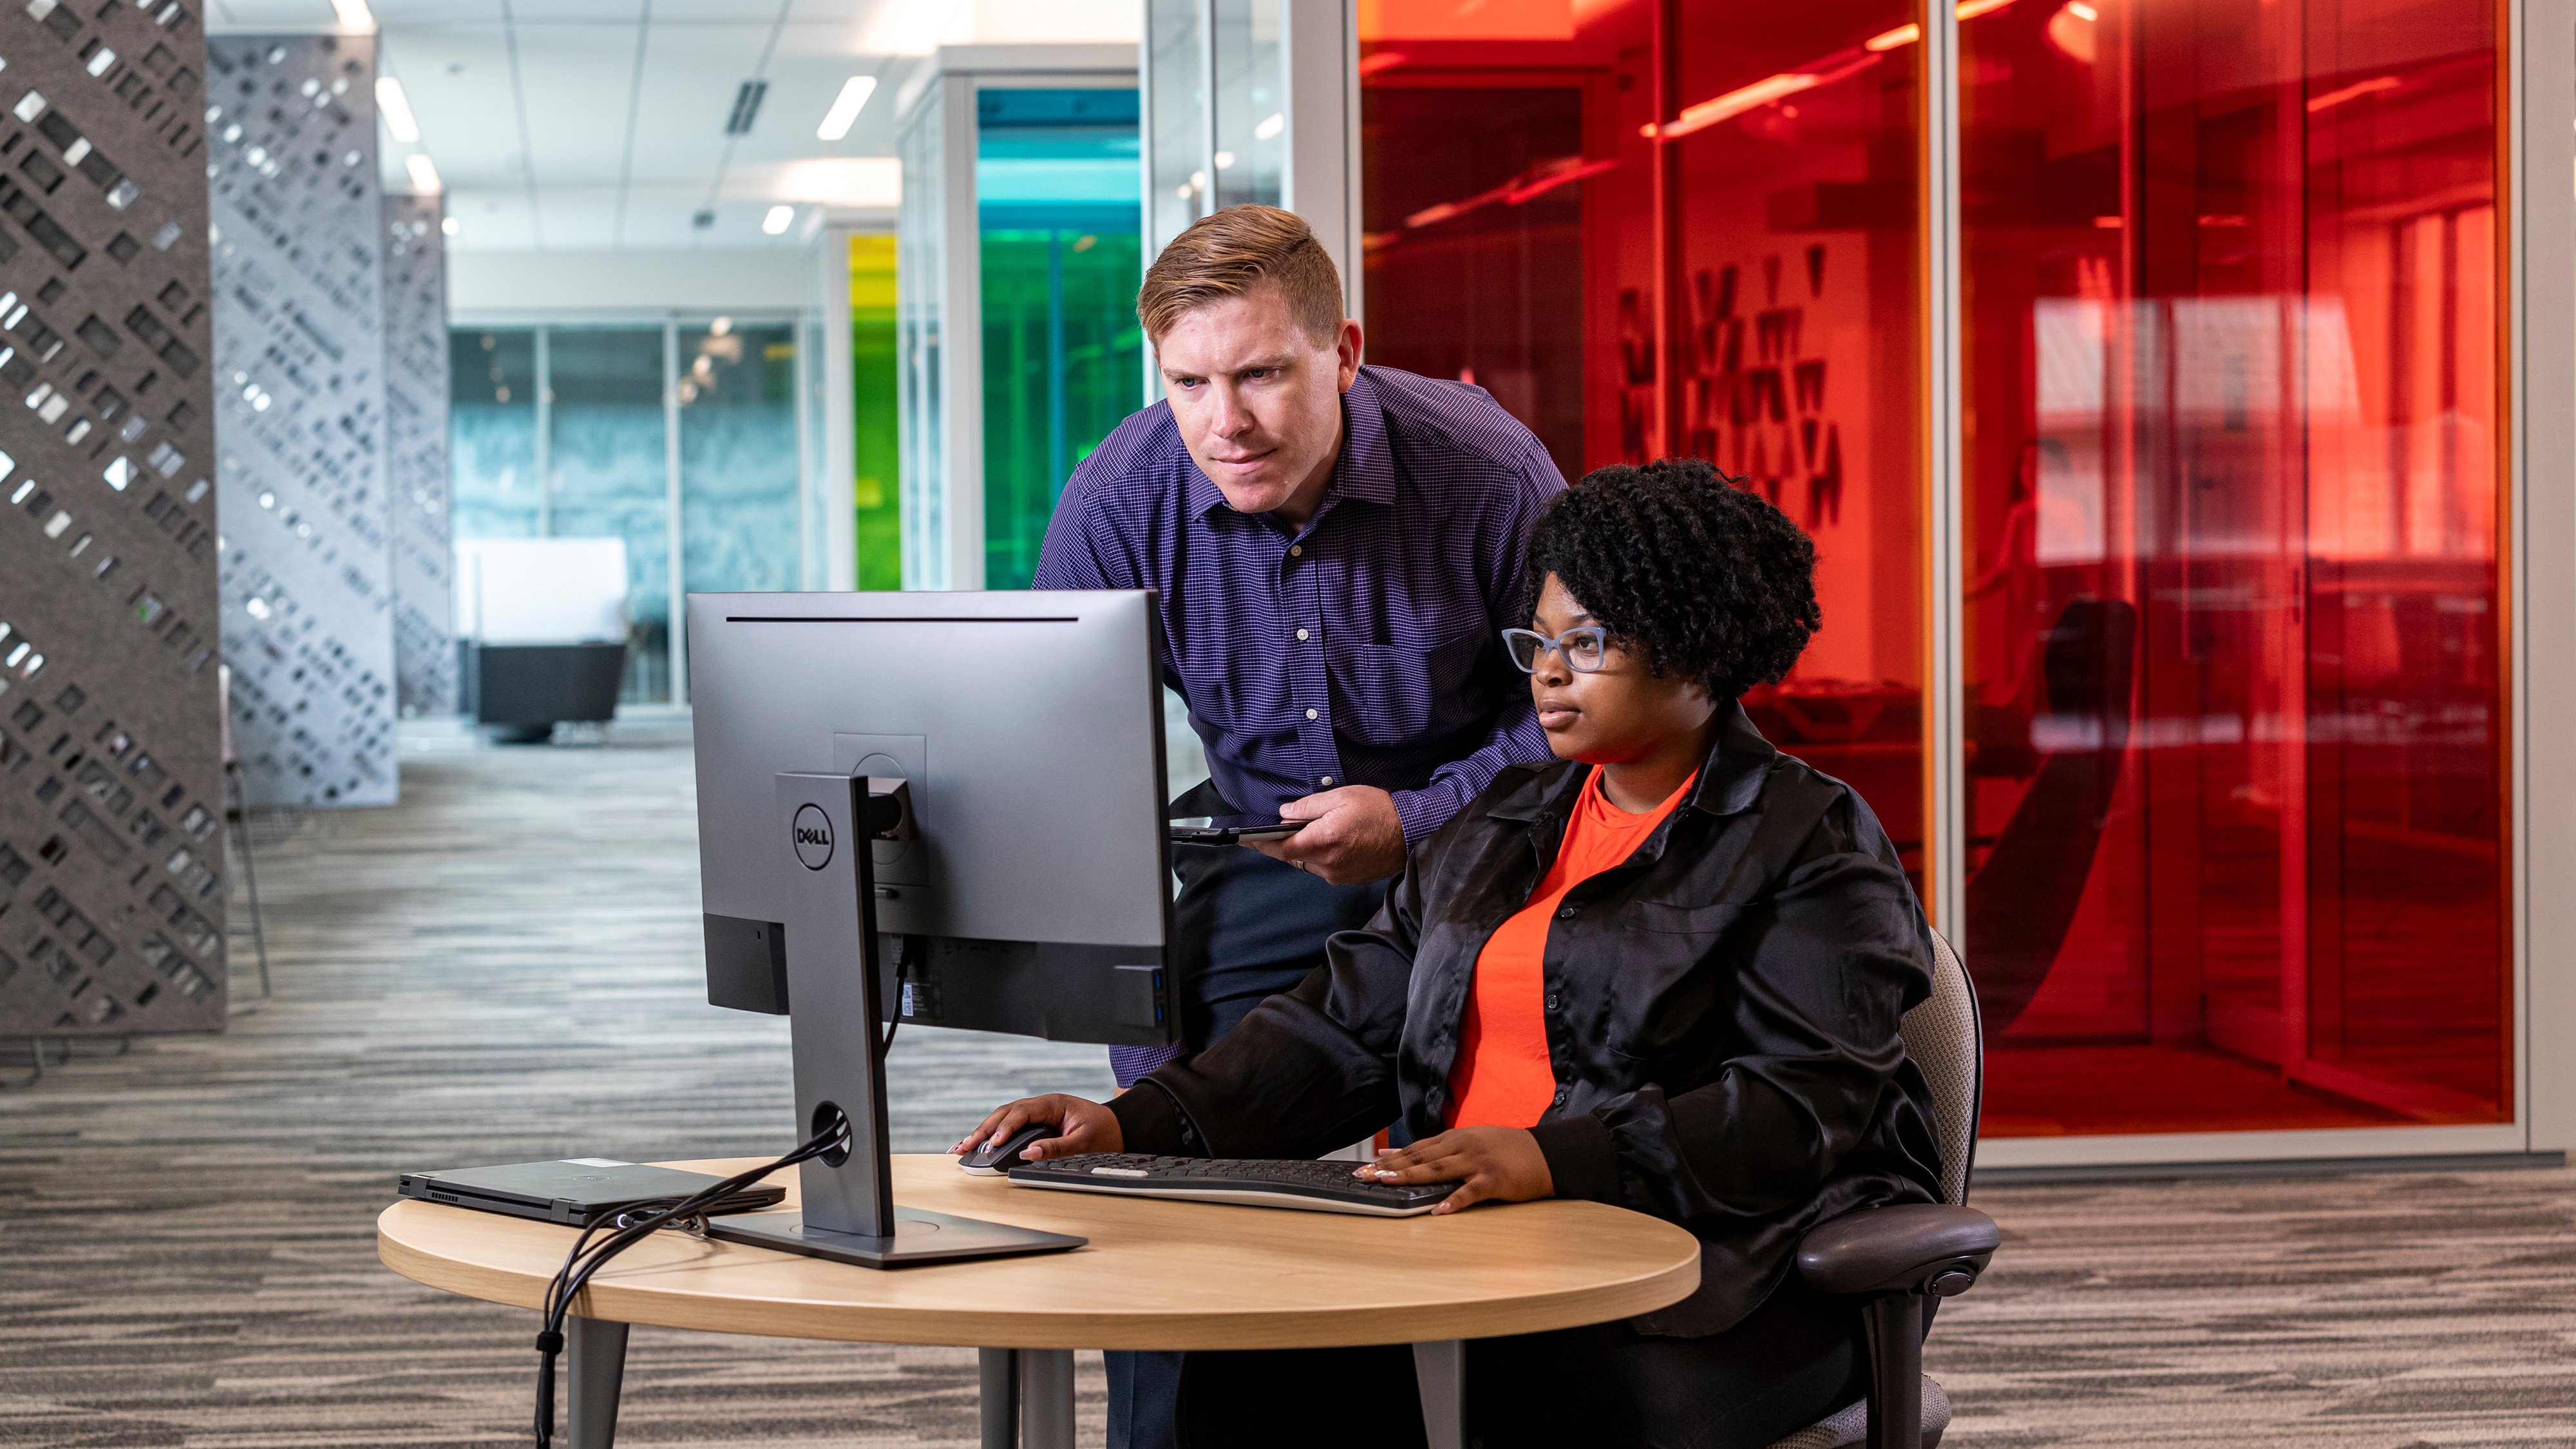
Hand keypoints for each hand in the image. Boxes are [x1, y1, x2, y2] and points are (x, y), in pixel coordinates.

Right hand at [953, 1093, 1122, 1162]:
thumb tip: (1027, 1154)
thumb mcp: (1083, 1142)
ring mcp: (1037, 1114)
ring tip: (963, 1147)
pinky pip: (1011, 1127)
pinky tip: (980, 1145)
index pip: (1021, 1112)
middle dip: (984, 1130)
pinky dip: (994, 1135)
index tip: (993, 1144)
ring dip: (984, 1132)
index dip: (1005, 1128)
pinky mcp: (1036, 1124)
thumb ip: (1056, 1147)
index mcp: (1053, 1103)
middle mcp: (1042, 1105)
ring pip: (1004, 1119)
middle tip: (965, 1147)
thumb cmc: (1104, 1132)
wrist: (1118, 1128)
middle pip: (1005, 1113)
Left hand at [1249, 785, 1405, 883]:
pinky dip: (1323, 856)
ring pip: (1309, 863)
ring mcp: (1338, 875)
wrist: (1412, 832)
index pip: (1280, 848)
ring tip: (1324, 829)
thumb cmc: (1378, 811)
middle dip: (1288, 842)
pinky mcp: (1348, 880)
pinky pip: (1325, 869)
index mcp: (1323, 841)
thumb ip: (1309, 806)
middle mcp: (1327, 864)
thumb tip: (1285, 813)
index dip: (1260, 843)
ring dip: (1308, 849)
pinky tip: (1337, 841)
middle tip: (1292, 823)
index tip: (1246, 839)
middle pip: (1293, 857)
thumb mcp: (1341, 797)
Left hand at [1355, 1126, 1554, 1214]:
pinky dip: (1454, 1200)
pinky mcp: (1494, 1179)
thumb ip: (1437, 1149)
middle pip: (1421, 1157)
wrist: (1544, 1153)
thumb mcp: (1469, 1142)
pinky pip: (1471, 1191)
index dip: (1390, 1158)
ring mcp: (1478, 1162)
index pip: (1416, 1148)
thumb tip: (1399, 1153)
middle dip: (1391, 1167)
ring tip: (1388, 1184)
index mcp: (1455, 1138)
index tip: (1367, 1166)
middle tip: (1365, 1176)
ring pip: (1439, 1169)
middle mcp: (1463, 1146)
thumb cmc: (1505, 1150)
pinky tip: (1439, 1210)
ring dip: (1411, 1176)